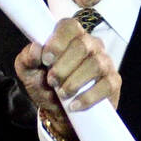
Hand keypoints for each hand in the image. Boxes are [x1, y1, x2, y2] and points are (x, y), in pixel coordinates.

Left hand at [15, 18, 121, 136]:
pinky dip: (88, 97)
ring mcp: (104, 62)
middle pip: (82, 45)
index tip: (46, 60)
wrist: (59, 113)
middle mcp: (91, 45)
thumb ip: (27, 59)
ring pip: (95, 64)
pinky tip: (74, 104)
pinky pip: (106, 85)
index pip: (69, 26)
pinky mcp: (113, 82)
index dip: (57, 41)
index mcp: (70, 37)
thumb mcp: (29, 73)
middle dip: (63, 66)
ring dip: (74, 81)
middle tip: (52, 81)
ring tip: (62, 93)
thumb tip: (36, 48)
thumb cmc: (45, 87)